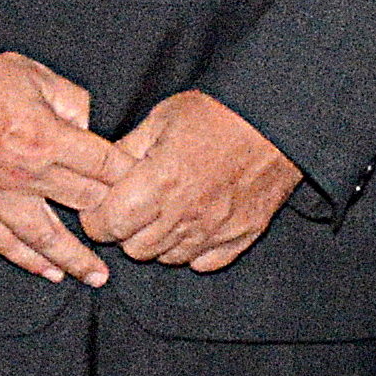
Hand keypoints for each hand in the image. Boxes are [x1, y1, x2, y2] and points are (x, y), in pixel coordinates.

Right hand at [0, 52, 130, 286]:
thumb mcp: (37, 75)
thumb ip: (72, 104)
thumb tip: (88, 129)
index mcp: (46, 139)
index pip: (103, 168)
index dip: (128, 177)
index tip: (143, 186)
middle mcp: (24, 175)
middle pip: (83, 204)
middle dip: (110, 215)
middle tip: (130, 229)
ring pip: (45, 239)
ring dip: (75, 260)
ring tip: (96, 277)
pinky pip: (2, 242)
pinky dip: (27, 260)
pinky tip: (48, 272)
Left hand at [86, 91, 303, 272]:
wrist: (278, 118)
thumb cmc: (218, 112)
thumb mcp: (162, 117)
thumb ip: (126, 150)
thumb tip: (99, 170)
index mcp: (160, 181)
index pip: (107, 225)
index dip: (97, 216)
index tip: (103, 203)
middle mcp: (186, 213)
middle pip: (134, 249)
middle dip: (126, 231)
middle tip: (133, 206)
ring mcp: (216, 229)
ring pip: (168, 259)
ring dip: (158, 242)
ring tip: (165, 212)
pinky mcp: (243, 235)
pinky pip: (204, 263)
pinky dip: (192, 251)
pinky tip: (193, 225)